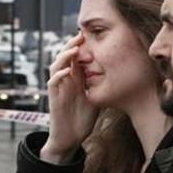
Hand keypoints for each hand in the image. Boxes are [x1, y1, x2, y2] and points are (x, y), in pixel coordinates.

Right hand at [41, 33, 98, 163]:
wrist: (71, 138)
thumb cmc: (84, 118)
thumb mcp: (97, 97)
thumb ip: (102, 85)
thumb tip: (120, 74)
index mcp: (76, 79)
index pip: (76, 57)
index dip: (82, 46)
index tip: (92, 35)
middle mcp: (66, 81)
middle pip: (65, 57)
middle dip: (72, 45)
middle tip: (82, 35)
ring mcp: (59, 88)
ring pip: (56, 66)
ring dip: (64, 56)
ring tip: (75, 49)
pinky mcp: (53, 98)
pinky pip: (53, 83)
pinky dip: (59, 75)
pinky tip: (68, 70)